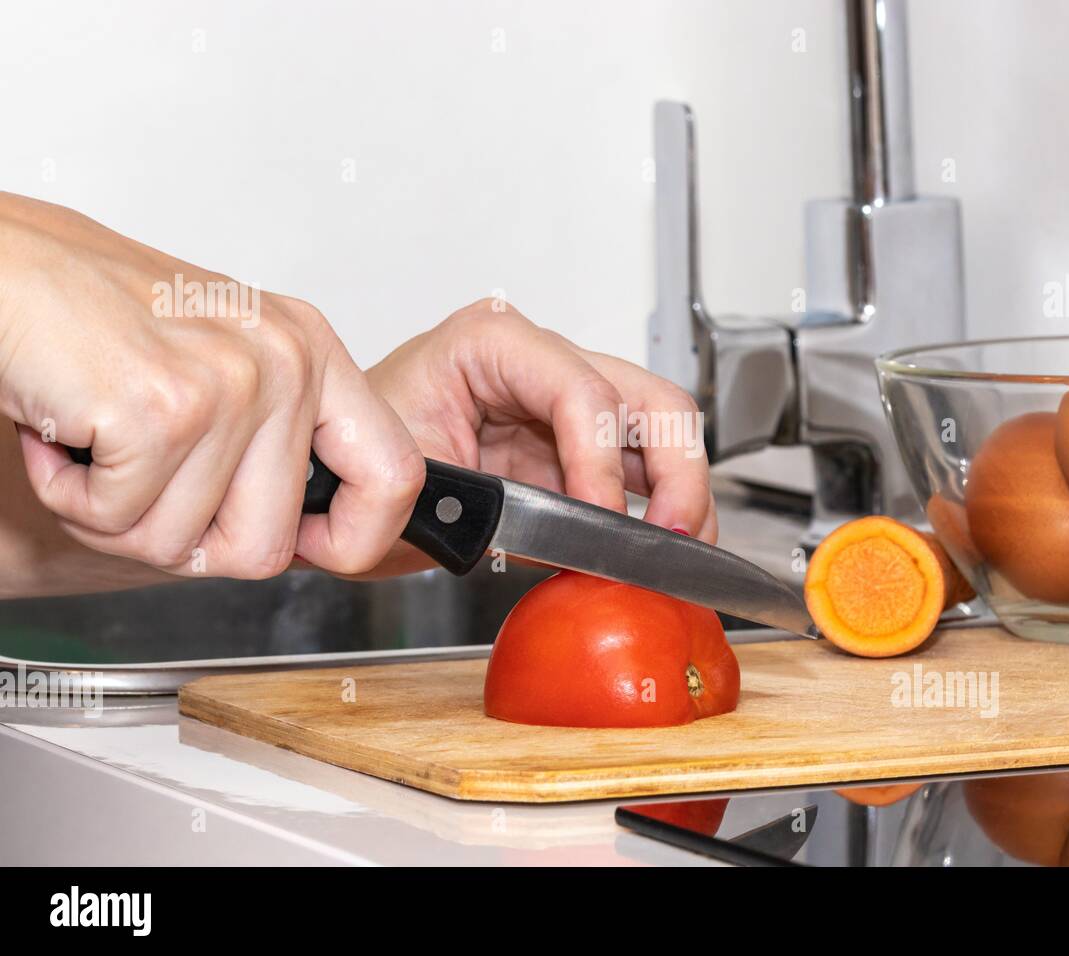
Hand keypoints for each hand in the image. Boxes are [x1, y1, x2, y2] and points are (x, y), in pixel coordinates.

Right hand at [0, 192, 424, 578]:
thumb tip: (310, 537)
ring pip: (182, 545)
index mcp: (314, 353)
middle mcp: (286, 363)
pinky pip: (117, 522)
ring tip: (98, 440)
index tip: (315, 547)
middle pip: (266, 548)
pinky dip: (72, 498)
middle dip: (187, 543)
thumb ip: (276, 441)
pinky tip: (68, 433)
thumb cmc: (98, 317)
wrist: (3, 266)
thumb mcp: (224, 364)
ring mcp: (229, 386)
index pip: (394, 475)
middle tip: (142, 483)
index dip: (358, 539)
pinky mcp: (160, 411)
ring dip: (116, 515)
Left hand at [365, 299, 715, 574]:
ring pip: (659, 430)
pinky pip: (637, 469)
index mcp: (490, 344)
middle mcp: (538, 361)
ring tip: (679, 548)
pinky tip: (654, 548)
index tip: (602, 523)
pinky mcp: (572, 446)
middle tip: (676, 534)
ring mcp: (562, 402)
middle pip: (647, 399)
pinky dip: (656, 508)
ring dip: (681, 490)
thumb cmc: (348, 461)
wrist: (328, 478)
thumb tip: (573, 541)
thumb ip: (490, 509)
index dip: (601, 462)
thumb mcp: (402, 486)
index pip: (582, 392)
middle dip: (675, 470)